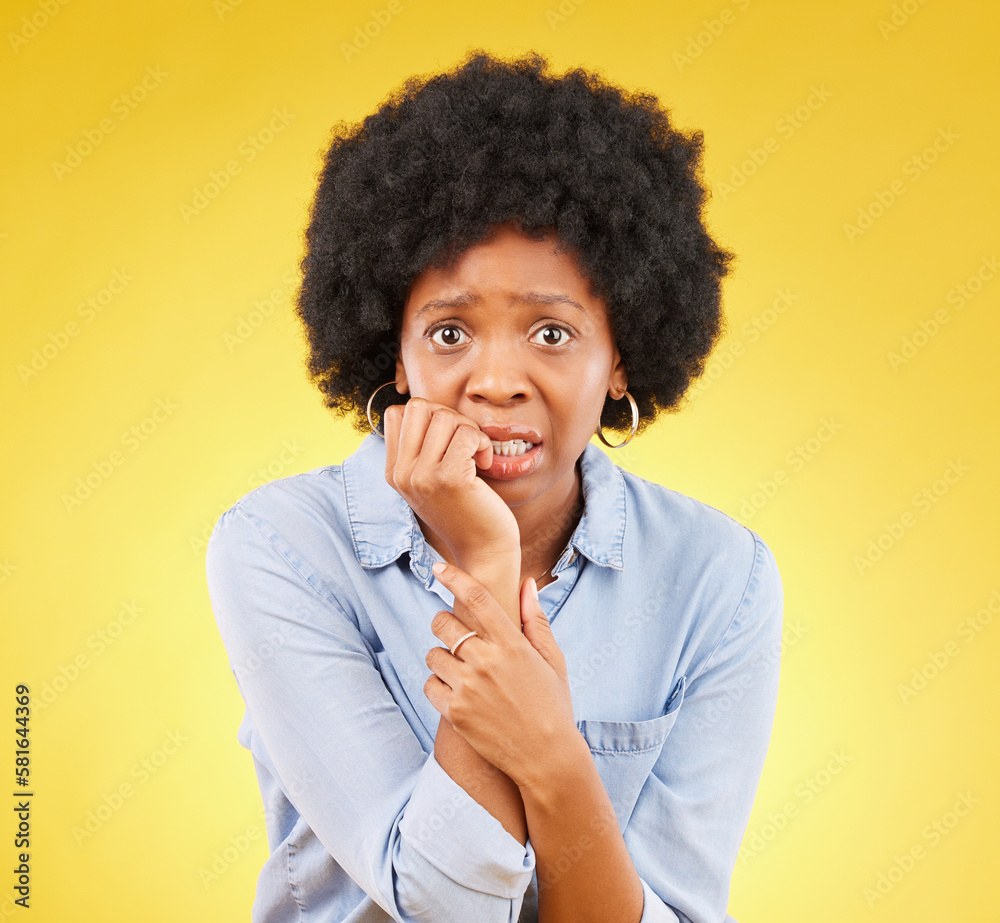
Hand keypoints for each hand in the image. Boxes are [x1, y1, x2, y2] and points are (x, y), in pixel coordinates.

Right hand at [384, 397, 519, 562]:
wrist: (483, 551)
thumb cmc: (464, 510)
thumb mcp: (429, 480)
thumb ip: (420, 449)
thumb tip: (425, 407)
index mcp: (393, 472)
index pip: (396, 413)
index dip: (428, 415)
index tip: (446, 439)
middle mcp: (402, 474)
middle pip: (418, 406)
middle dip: (448, 415)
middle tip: (464, 441)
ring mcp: (423, 476)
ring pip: (445, 416)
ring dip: (469, 430)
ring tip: (475, 455)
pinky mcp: (450, 479)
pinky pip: (468, 434)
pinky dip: (483, 442)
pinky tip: (484, 464)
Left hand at [423, 560, 579, 793]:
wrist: (547, 758)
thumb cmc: (552, 705)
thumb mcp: (551, 660)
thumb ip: (536, 620)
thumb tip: (527, 583)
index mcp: (512, 644)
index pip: (477, 599)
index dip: (454, 578)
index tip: (438, 567)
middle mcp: (487, 661)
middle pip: (443, 623)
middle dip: (444, 624)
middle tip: (454, 636)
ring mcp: (468, 687)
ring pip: (433, 655)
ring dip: (442, 658)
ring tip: (461, 672)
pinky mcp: (455, 712)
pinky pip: (429, 684)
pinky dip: (437, 685)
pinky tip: (456, 692)